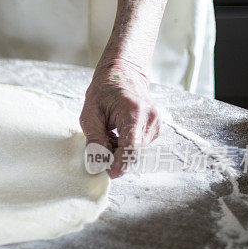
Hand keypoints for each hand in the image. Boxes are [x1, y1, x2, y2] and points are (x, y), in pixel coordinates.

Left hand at [79, 61, 161, 178]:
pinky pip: (140, 146)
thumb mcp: (90, 114)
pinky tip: (117, 134)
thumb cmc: (104, 92)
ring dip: (120, 151)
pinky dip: (126, 146)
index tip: (108, 172)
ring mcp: (157, 124)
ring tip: (107, 135)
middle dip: (115, 157)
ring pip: (137, 151)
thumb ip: (94, 140)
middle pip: (134, 152)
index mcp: (134, 112)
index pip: (131, 147)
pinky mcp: (157, 129)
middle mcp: (151, 118)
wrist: (123, 76)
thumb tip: (96, 164)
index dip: (119, 163)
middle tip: (98, 149)